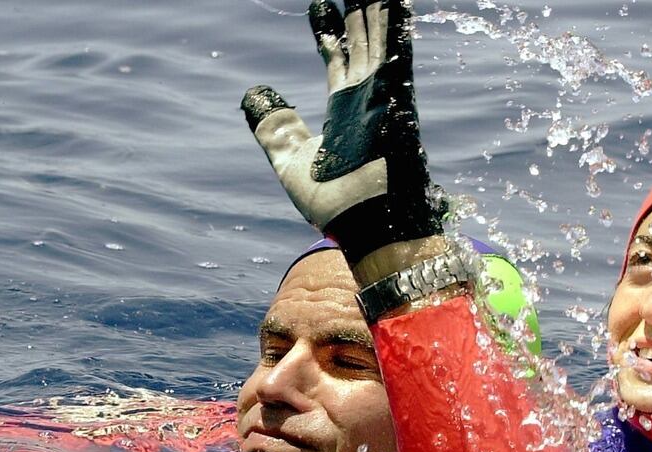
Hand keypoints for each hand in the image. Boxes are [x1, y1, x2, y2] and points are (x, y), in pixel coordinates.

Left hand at [242, 0, 445, 263]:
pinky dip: (397, 26)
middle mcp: (367, 98)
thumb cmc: (334, 206)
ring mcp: (384, 97)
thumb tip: (253, 96)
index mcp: (344, 110)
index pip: (336, 58)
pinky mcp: (397, 102)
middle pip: (362, 39)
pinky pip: (398, 55)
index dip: (328, 30)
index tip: (319, 4)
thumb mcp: (290, 162)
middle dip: (358, 9)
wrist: (366, 229)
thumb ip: (275, 131)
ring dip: (377, 8)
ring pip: (380, 38)